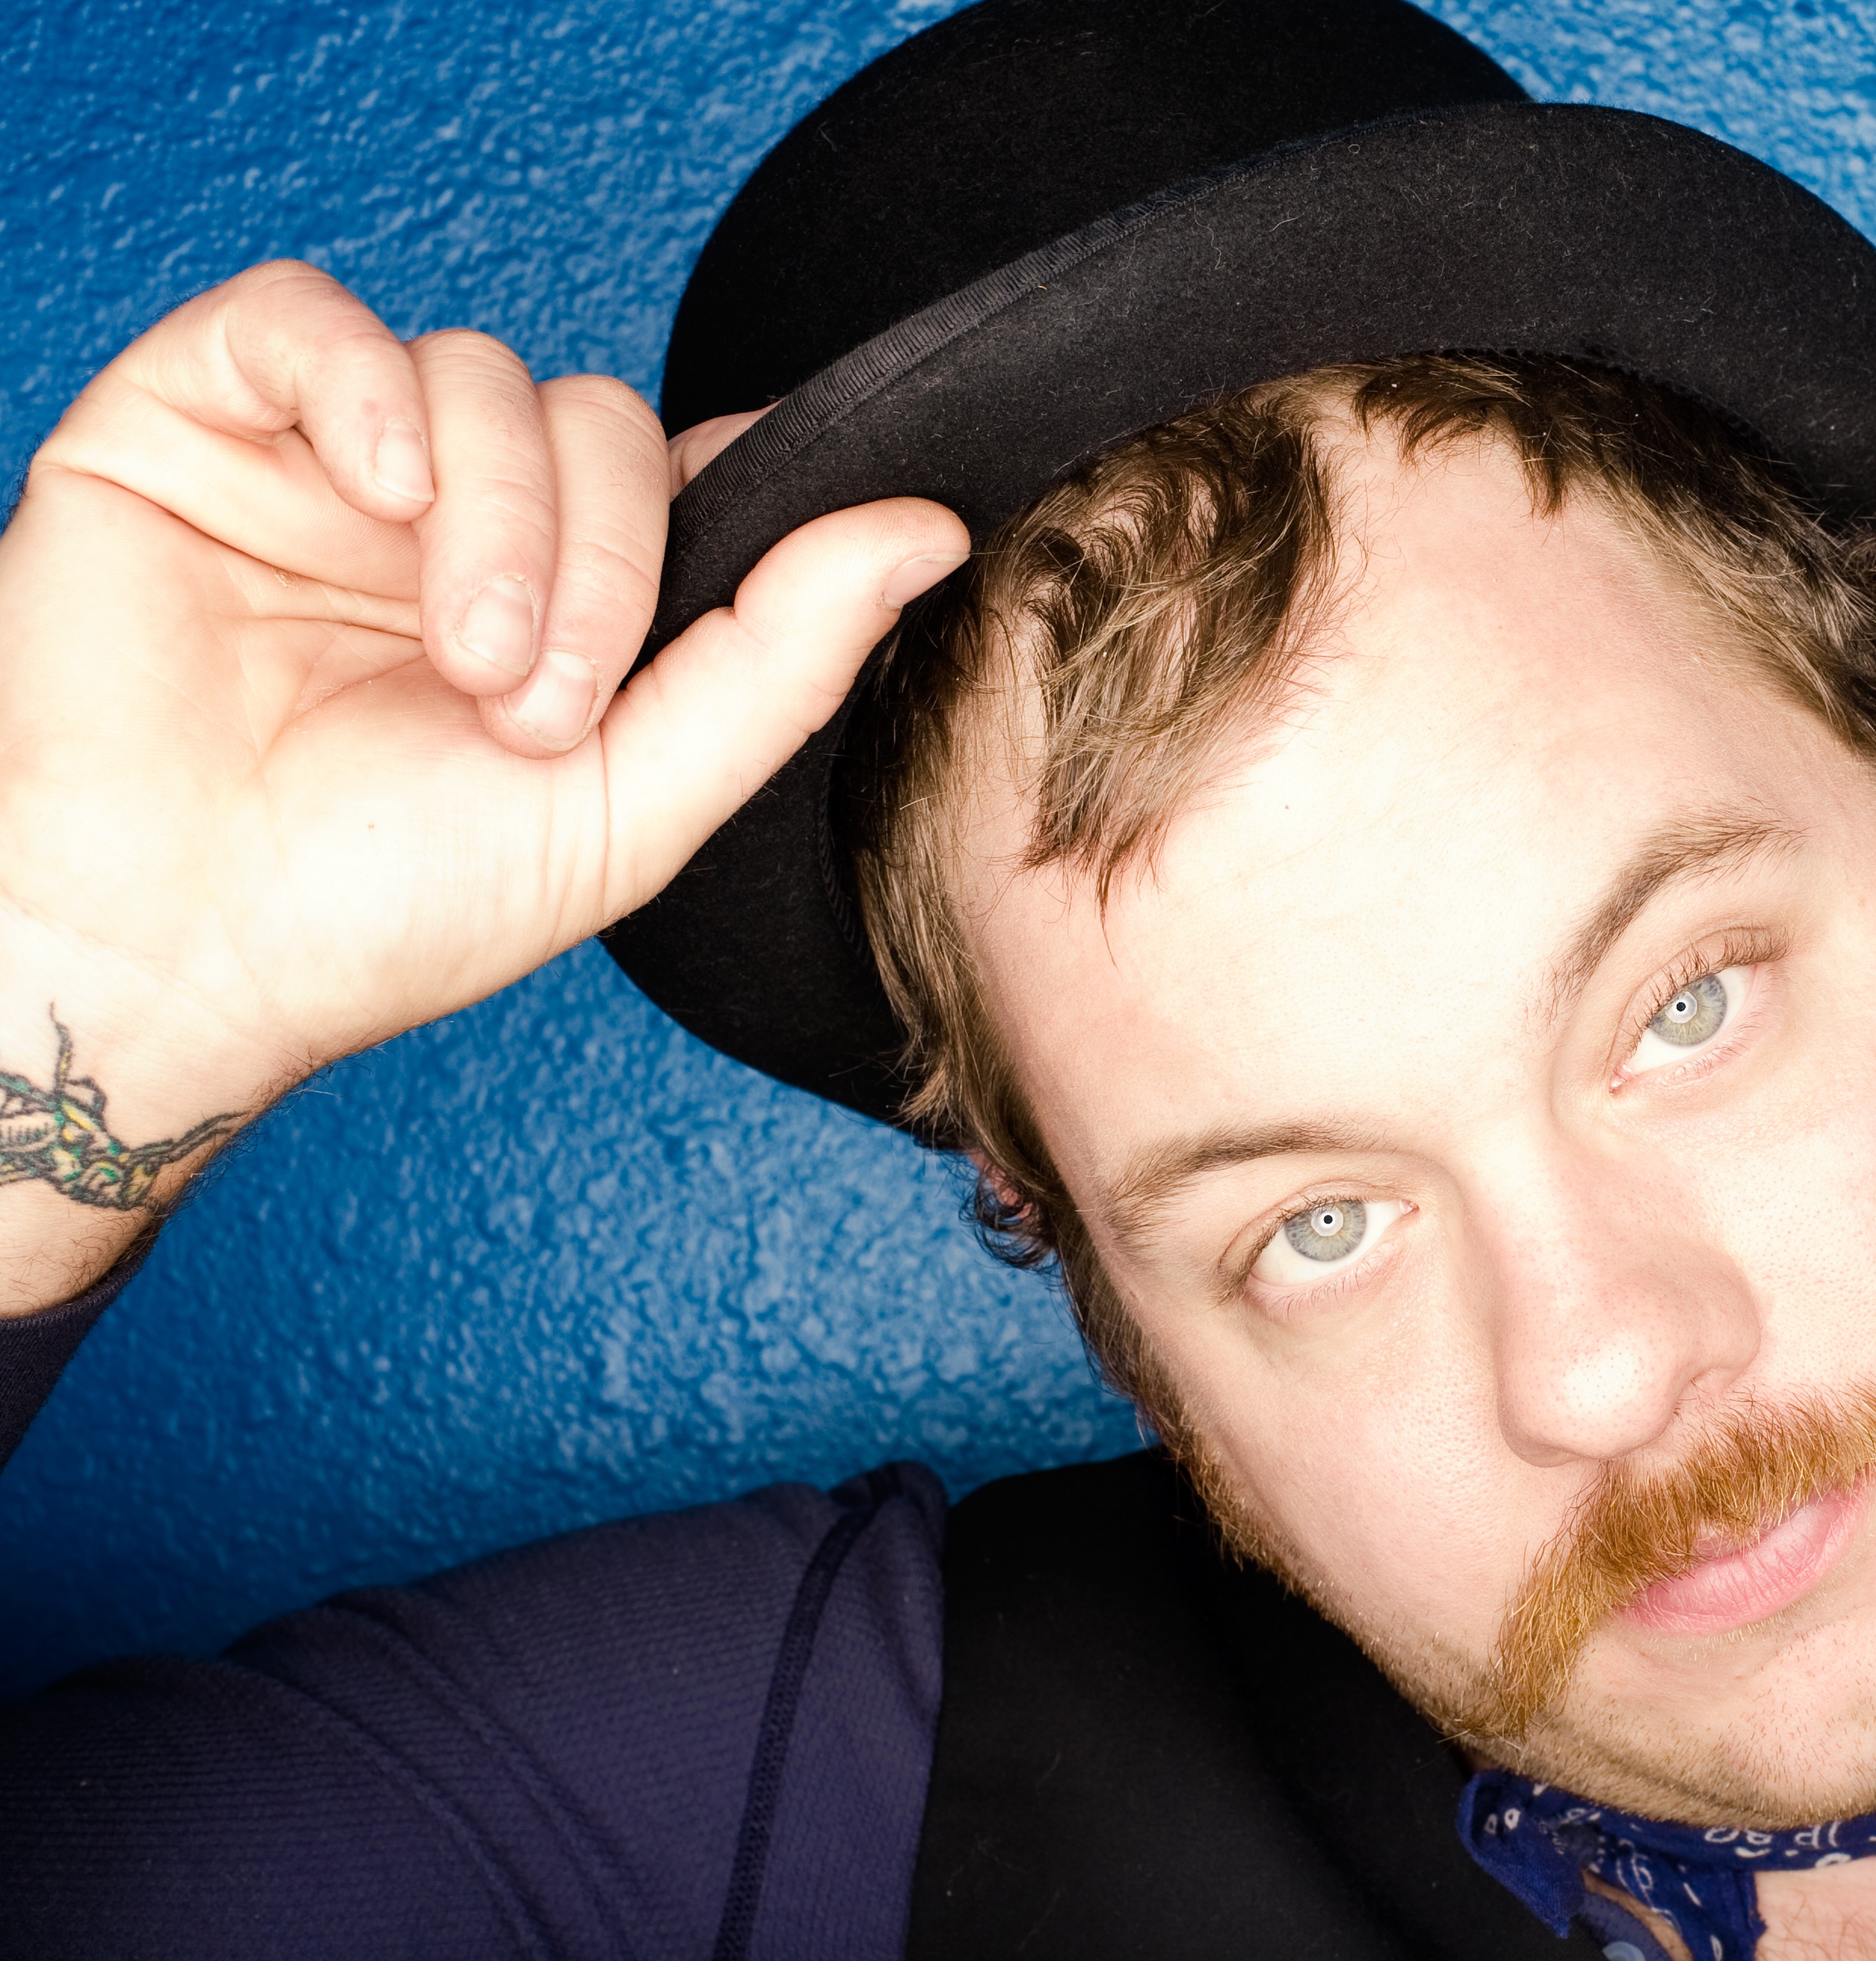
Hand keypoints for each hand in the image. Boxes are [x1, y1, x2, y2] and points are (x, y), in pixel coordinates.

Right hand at [0, 260, 965, 1309]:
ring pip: (480, 372)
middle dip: (601, 560)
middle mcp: (457, 520)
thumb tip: (930, 529)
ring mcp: (330, 464)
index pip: (691, 480)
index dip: (731, 501)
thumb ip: (783, 657)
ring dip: (500, 514)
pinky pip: (304, 317)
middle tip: (536, 699)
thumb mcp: (635, 802)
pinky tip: (383, 491)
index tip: (755, 569)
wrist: (170, 952)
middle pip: (600, 424)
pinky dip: (368, 389)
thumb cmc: (382, 904)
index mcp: (565, 599)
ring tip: (460, 658)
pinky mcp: (198, 417)